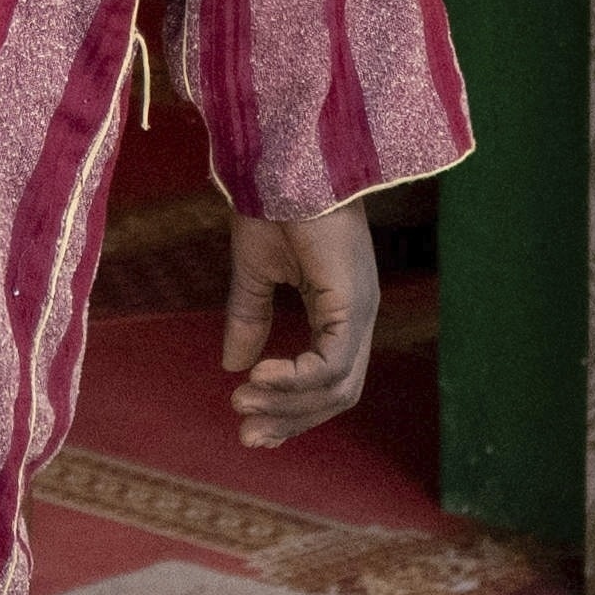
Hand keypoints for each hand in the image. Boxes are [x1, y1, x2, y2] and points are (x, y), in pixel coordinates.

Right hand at [219, 209, 381, 442]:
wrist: (279, 159)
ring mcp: (360, 309)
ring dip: (288, 404)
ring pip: (338, 388)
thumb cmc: (272, 201)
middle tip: (246, 436)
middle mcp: (358, 315)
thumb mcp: (254, 271)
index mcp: (340, 309)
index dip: (293, 408)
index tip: (251, 428)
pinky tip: (260, 376)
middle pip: (338, 395)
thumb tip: (233, 366)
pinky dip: (296, 379)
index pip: (328, 379)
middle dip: (291, 420)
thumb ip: (249, 317)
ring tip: (242, 403)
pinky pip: (332, 364)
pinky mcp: (353, 302)